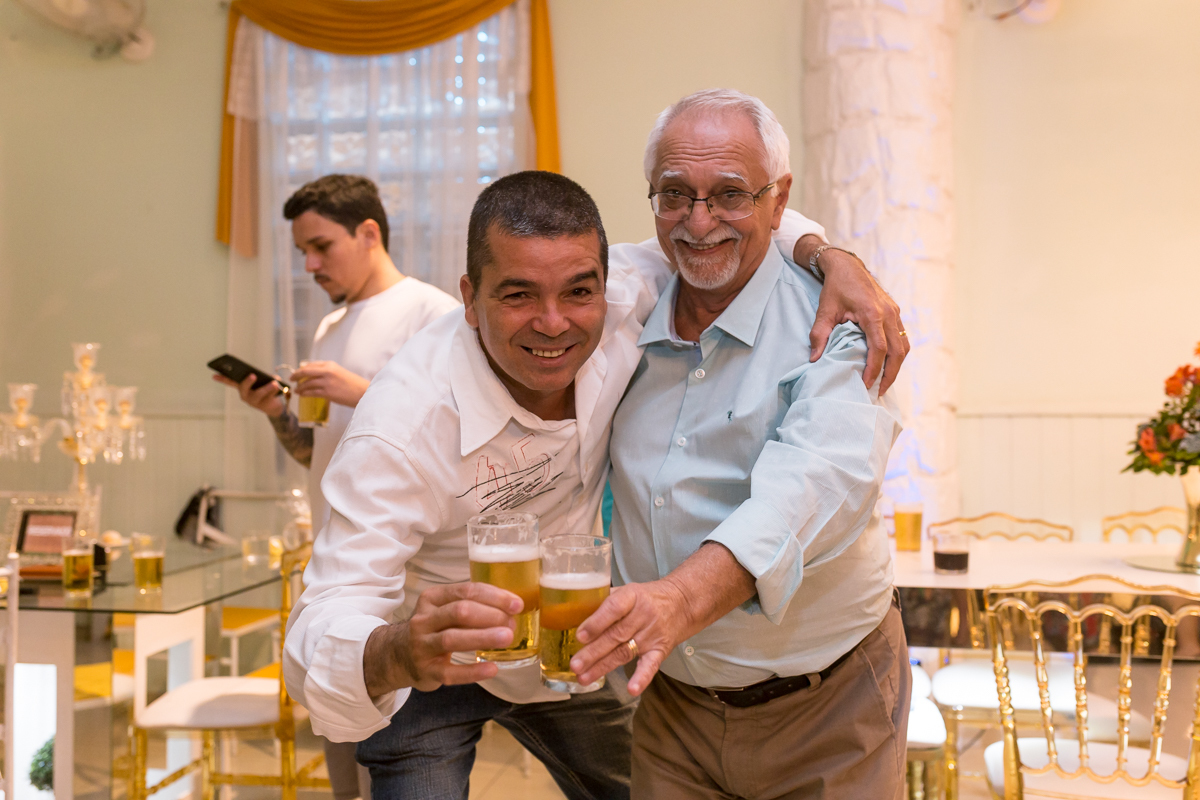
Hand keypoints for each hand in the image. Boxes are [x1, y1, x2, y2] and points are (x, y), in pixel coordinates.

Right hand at [213, 373, 287, 417]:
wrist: (275, 406)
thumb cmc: (267, 390)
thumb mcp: (266, 381)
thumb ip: (266, 378)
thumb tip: (271, 379)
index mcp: (243, 387)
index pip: (230, 382)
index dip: (222, 379)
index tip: (213, 375)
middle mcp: (245, 395)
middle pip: (243, 388)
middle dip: (247, 382)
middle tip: (253, 375)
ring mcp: (253, 401)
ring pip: (258, 394)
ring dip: (266, 388)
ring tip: (273, 383)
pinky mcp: (262, 406)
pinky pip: (268, 398)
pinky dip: (275, 391)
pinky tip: (279, 387)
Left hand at [291, 361, 369, 407]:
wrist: (363, 392)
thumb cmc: (353, 384)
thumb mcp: (340, 373)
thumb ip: (327, 372)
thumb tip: (314, 376)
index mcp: (330, 364)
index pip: (311, 365)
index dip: (301, 369)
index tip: (297, 373)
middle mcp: (327, 371)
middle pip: (306, 371)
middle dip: (296, 375)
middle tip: (291, 379)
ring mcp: (327, 382)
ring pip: (307, 383)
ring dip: (300, 387)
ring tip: (296, 390)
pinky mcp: (327, 392)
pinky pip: (311, 392)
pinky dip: (304, 393)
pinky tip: (302, 394)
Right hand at [362, 582, 521, 695]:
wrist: (397, 655)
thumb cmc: (432, 628)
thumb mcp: (444, 609)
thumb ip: (471, 604)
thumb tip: (511, 607)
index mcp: (432, 598)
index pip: (465, 591)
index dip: (494, 596)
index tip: (516, 604)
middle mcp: (424, 620)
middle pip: (459, 611)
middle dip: (490, 615)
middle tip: (512, 623)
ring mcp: (422, 646)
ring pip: (452, 638)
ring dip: (482, 637)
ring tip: (507, 638)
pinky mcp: (426, 670)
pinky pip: (450, 672)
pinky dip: (472, 672)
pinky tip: (492, 668)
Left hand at [570, 579, 688, 695]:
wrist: (682, 603)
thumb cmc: (646, 598)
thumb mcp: (627, 591)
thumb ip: (604, 601)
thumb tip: (574, 614)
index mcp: (632, 596)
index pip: (614, 608)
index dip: (596, 623)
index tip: (580, 636)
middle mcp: (642, 615)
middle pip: (615, 635)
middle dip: (593, 652)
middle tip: (574, 665)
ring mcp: (652, 634)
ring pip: (624, 652)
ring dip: (603, 667)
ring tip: (583, 678)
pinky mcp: (661, 650)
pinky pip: (651, 665)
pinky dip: (642, 678)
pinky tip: (632, 689)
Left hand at [795, 236, 909, 394]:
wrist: (848, 266)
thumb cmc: (836, 287)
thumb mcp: (824, 310)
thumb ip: (819, 335)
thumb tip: (814, 359)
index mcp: (872, 313)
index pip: (879, 348)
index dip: (874, 369)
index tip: (866, 384)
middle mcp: (889, 313)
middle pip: (898, 352)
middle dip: (890, 375)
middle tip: (879, 392)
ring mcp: (895, 312)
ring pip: (904, 346)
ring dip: (896, 366)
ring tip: (884, 383)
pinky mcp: (895, 312)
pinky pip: (902, 338)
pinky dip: (898, 354)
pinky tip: (888, 365)